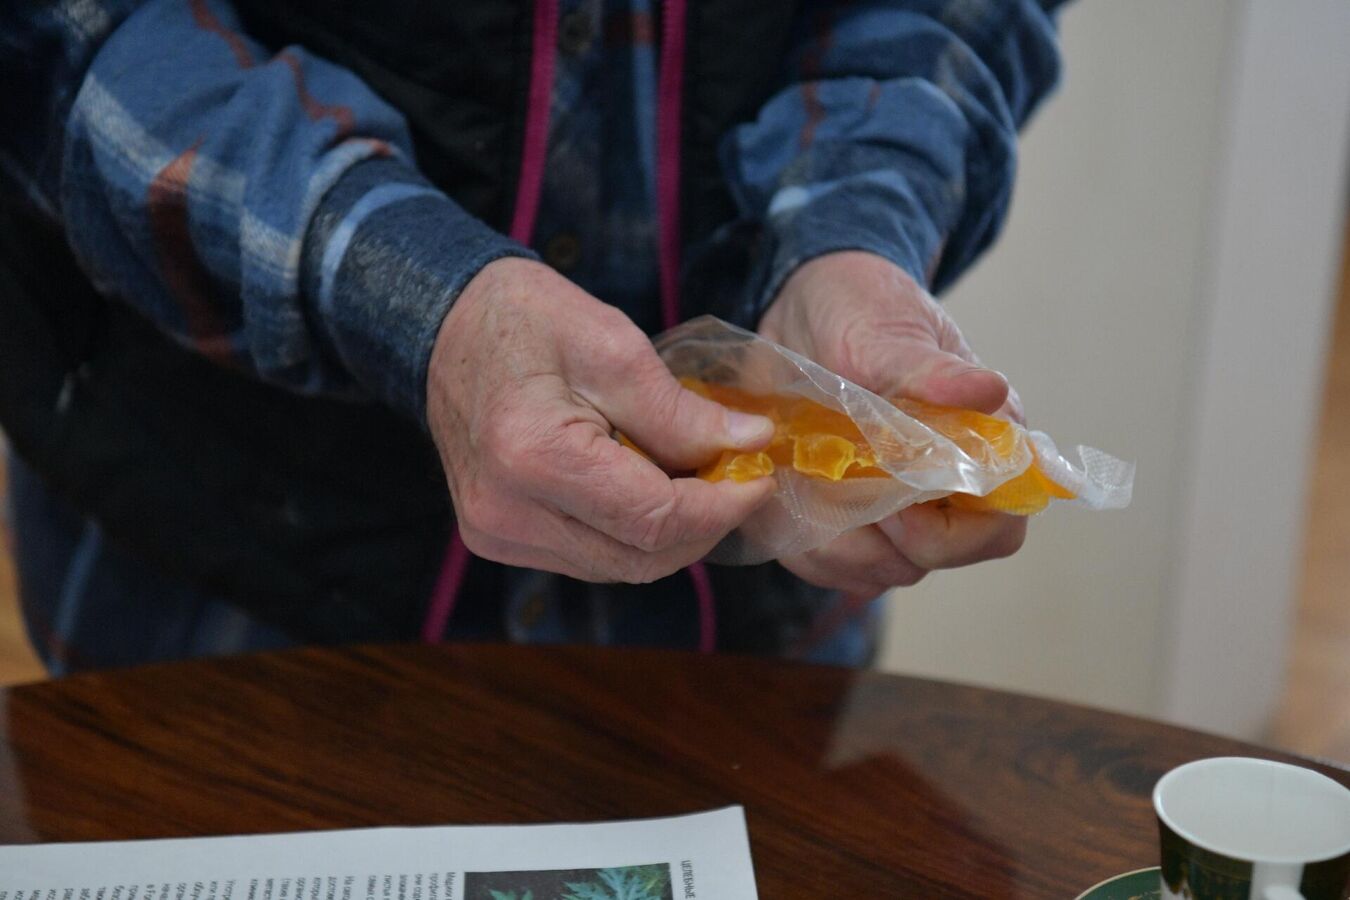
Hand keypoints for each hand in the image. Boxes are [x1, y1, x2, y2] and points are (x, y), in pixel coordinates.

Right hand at [426, 258, 775, 582]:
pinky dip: (631, 533)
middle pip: (640, 557)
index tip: (760, 477)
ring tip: (698, 480)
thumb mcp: (614, 345)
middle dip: (703, 524)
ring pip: (618, 565)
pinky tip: (649, 490)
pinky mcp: (496, 539)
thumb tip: (751, 446)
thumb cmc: (527, 320)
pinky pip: (588, 557)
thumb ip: (682, 411)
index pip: (654, 519)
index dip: (721, 507)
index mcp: (533, 458)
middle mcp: (507, 513)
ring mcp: (496, 535)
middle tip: (739, 478)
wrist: (448, 326)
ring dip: (671, 534)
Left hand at [759, 251, 1026, 597]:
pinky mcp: (841, 516)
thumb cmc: (859, 308)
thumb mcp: (886, 332)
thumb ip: (930, 371)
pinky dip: (800, 543)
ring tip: (797, 487)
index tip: (899, 506)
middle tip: (828, 492)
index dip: (955, 534)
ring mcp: (891, 506)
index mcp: (979, 442)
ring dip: (832, 544)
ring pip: (878, 569)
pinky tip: (777, 498)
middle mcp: (942, 486)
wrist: (799, 307)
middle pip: (932, 558)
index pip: (999, 524)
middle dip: (879, 541)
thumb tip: (989, 391)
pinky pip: (828, 561)